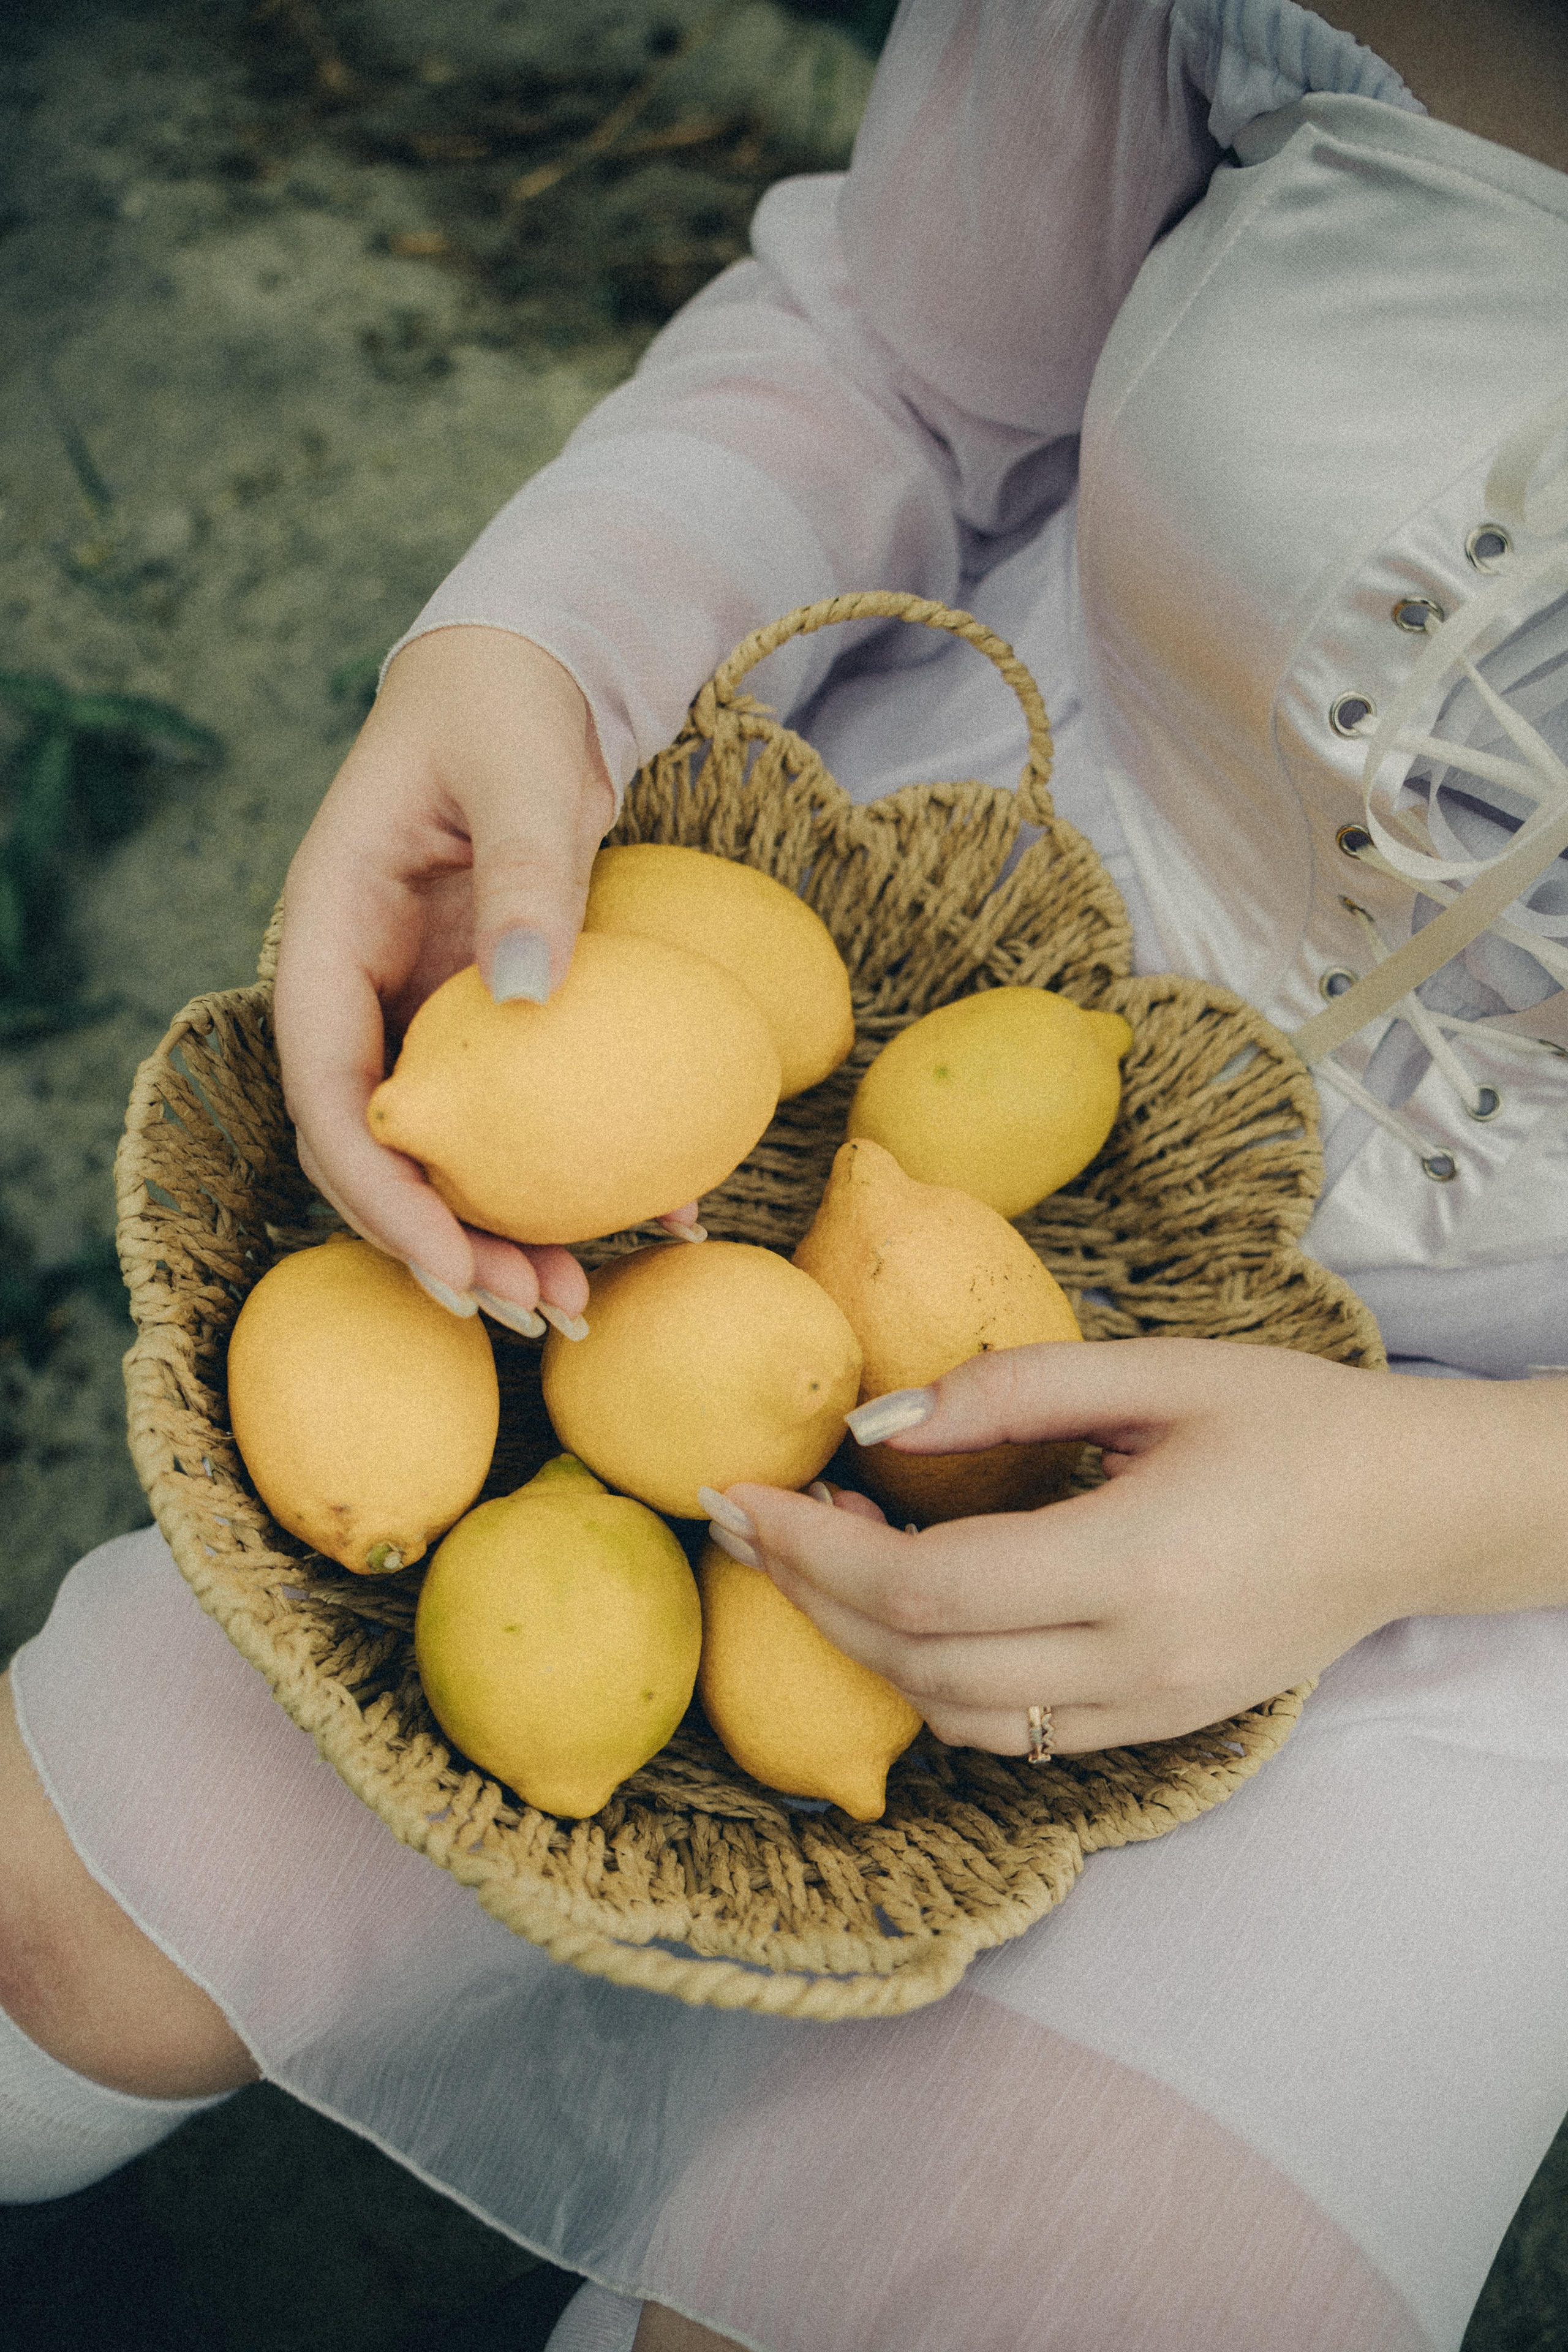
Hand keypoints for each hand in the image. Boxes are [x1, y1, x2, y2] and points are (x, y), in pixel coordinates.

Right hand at [273, 626, 696, 1327]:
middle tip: (533, 1310)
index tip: (452, 1267)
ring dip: (500, 1233)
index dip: (377, 1191)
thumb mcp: (520, 768)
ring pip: (444, 1149)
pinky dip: (568, 1172)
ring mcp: (422, 1010)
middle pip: (377, 1148)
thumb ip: (526, 869)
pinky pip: (516, 1113)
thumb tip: (528, 995)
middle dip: (440, 1247)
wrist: (527, 681)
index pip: (327, 1088)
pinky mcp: (486, 1019)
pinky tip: (650, 1221)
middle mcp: (362, 988)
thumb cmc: (506, 706)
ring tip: (575, 1301)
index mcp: (330, 932)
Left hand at [724, 1341, 1567, 1753]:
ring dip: (864, 1644)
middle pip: (919, 1662)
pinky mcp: (1161, 1727)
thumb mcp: (1160, 1371)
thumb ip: (1010, 1392)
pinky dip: (935, 1678)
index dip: (808, 1550)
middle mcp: (1135, 1663)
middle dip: (808, 1594)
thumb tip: (877, 1423)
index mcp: (1134, 1566)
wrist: (1421, 1511)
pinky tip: (907, 1607)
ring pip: (955, 1714)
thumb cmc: (1298, 1422)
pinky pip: (1015, 1730)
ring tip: (823, 1552)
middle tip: (747, 1521)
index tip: (735, 1496)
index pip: (923, 1587)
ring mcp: (1150, 1711)